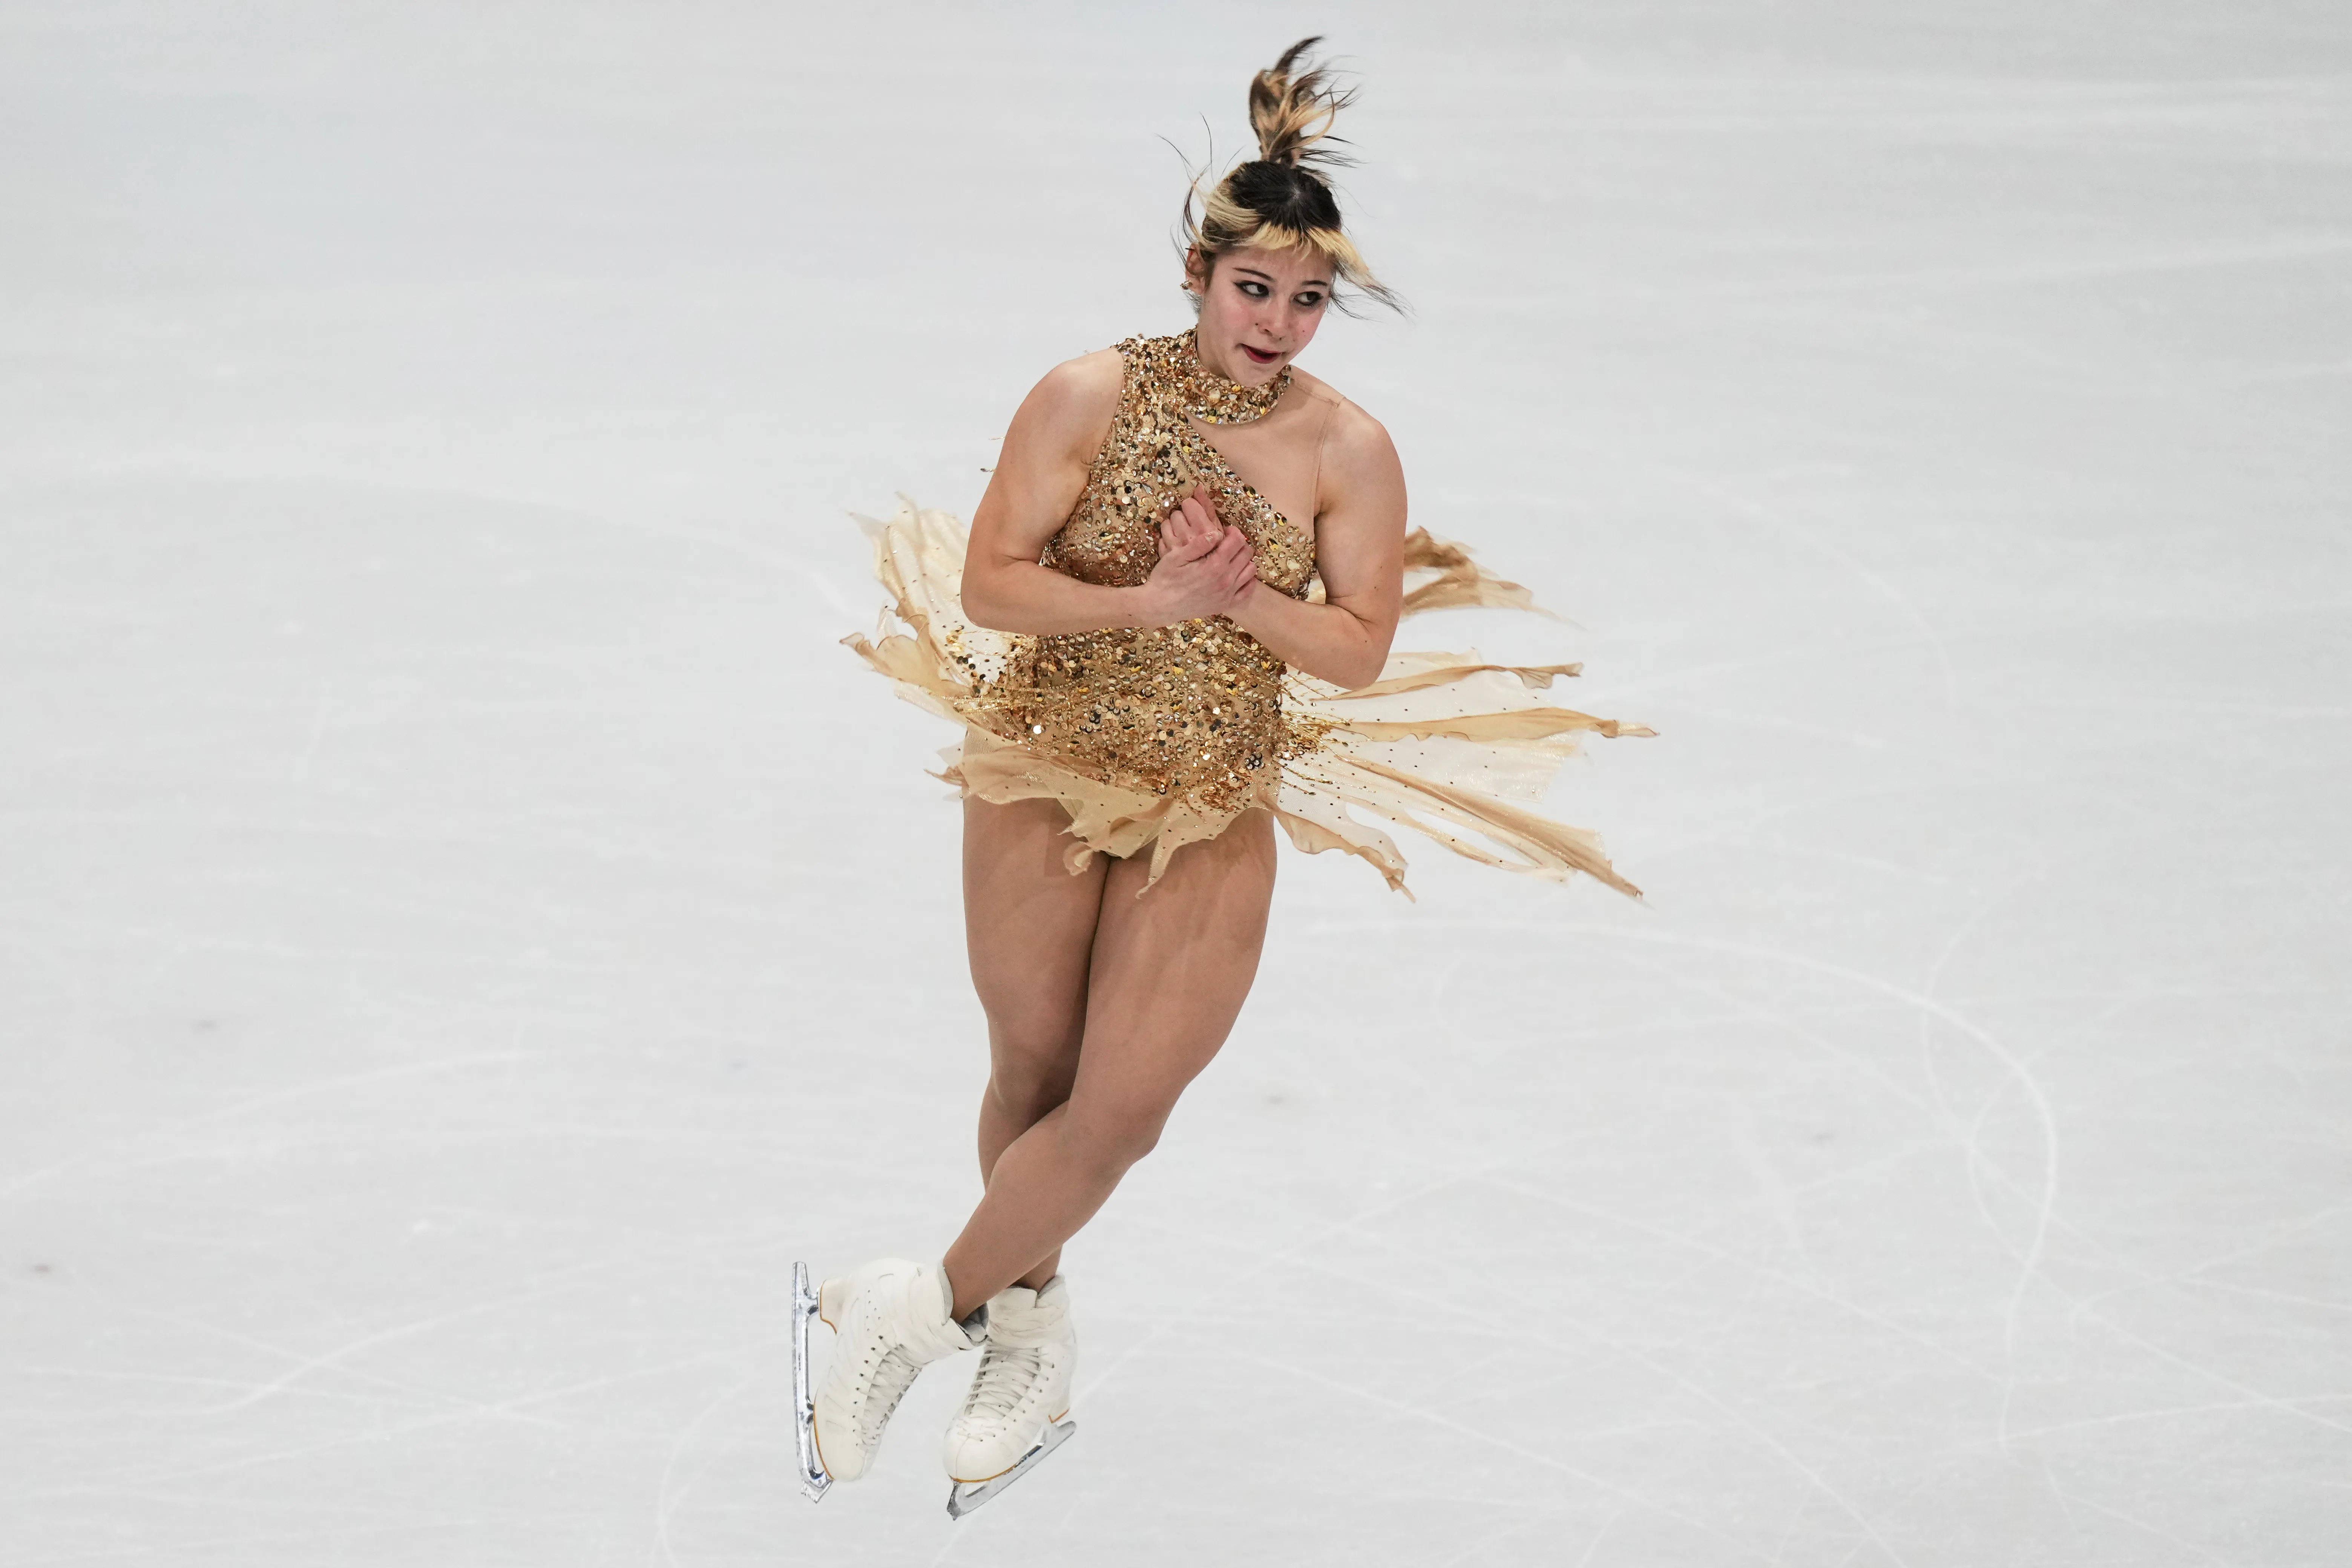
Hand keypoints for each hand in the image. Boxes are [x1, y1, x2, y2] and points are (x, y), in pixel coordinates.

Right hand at [1141, 487, 1256, 623]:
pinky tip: (1235, 574)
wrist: (1159, 607)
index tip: (1224, 530)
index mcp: (1214, 565)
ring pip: (1250, 570)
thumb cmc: (1165, 579)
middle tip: (1226, 543)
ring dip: (1244, 560)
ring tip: (1230, 557)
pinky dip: (1246, 579)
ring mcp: (1227, 594)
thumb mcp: (1176, 557)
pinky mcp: (1225, 605)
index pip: (1237, 541)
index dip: (1233, 531)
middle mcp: (1225, 580)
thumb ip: (1199, 544)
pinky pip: (1247, 590)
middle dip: (1239, 543)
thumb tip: (1216, 532)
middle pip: (1247, 553)